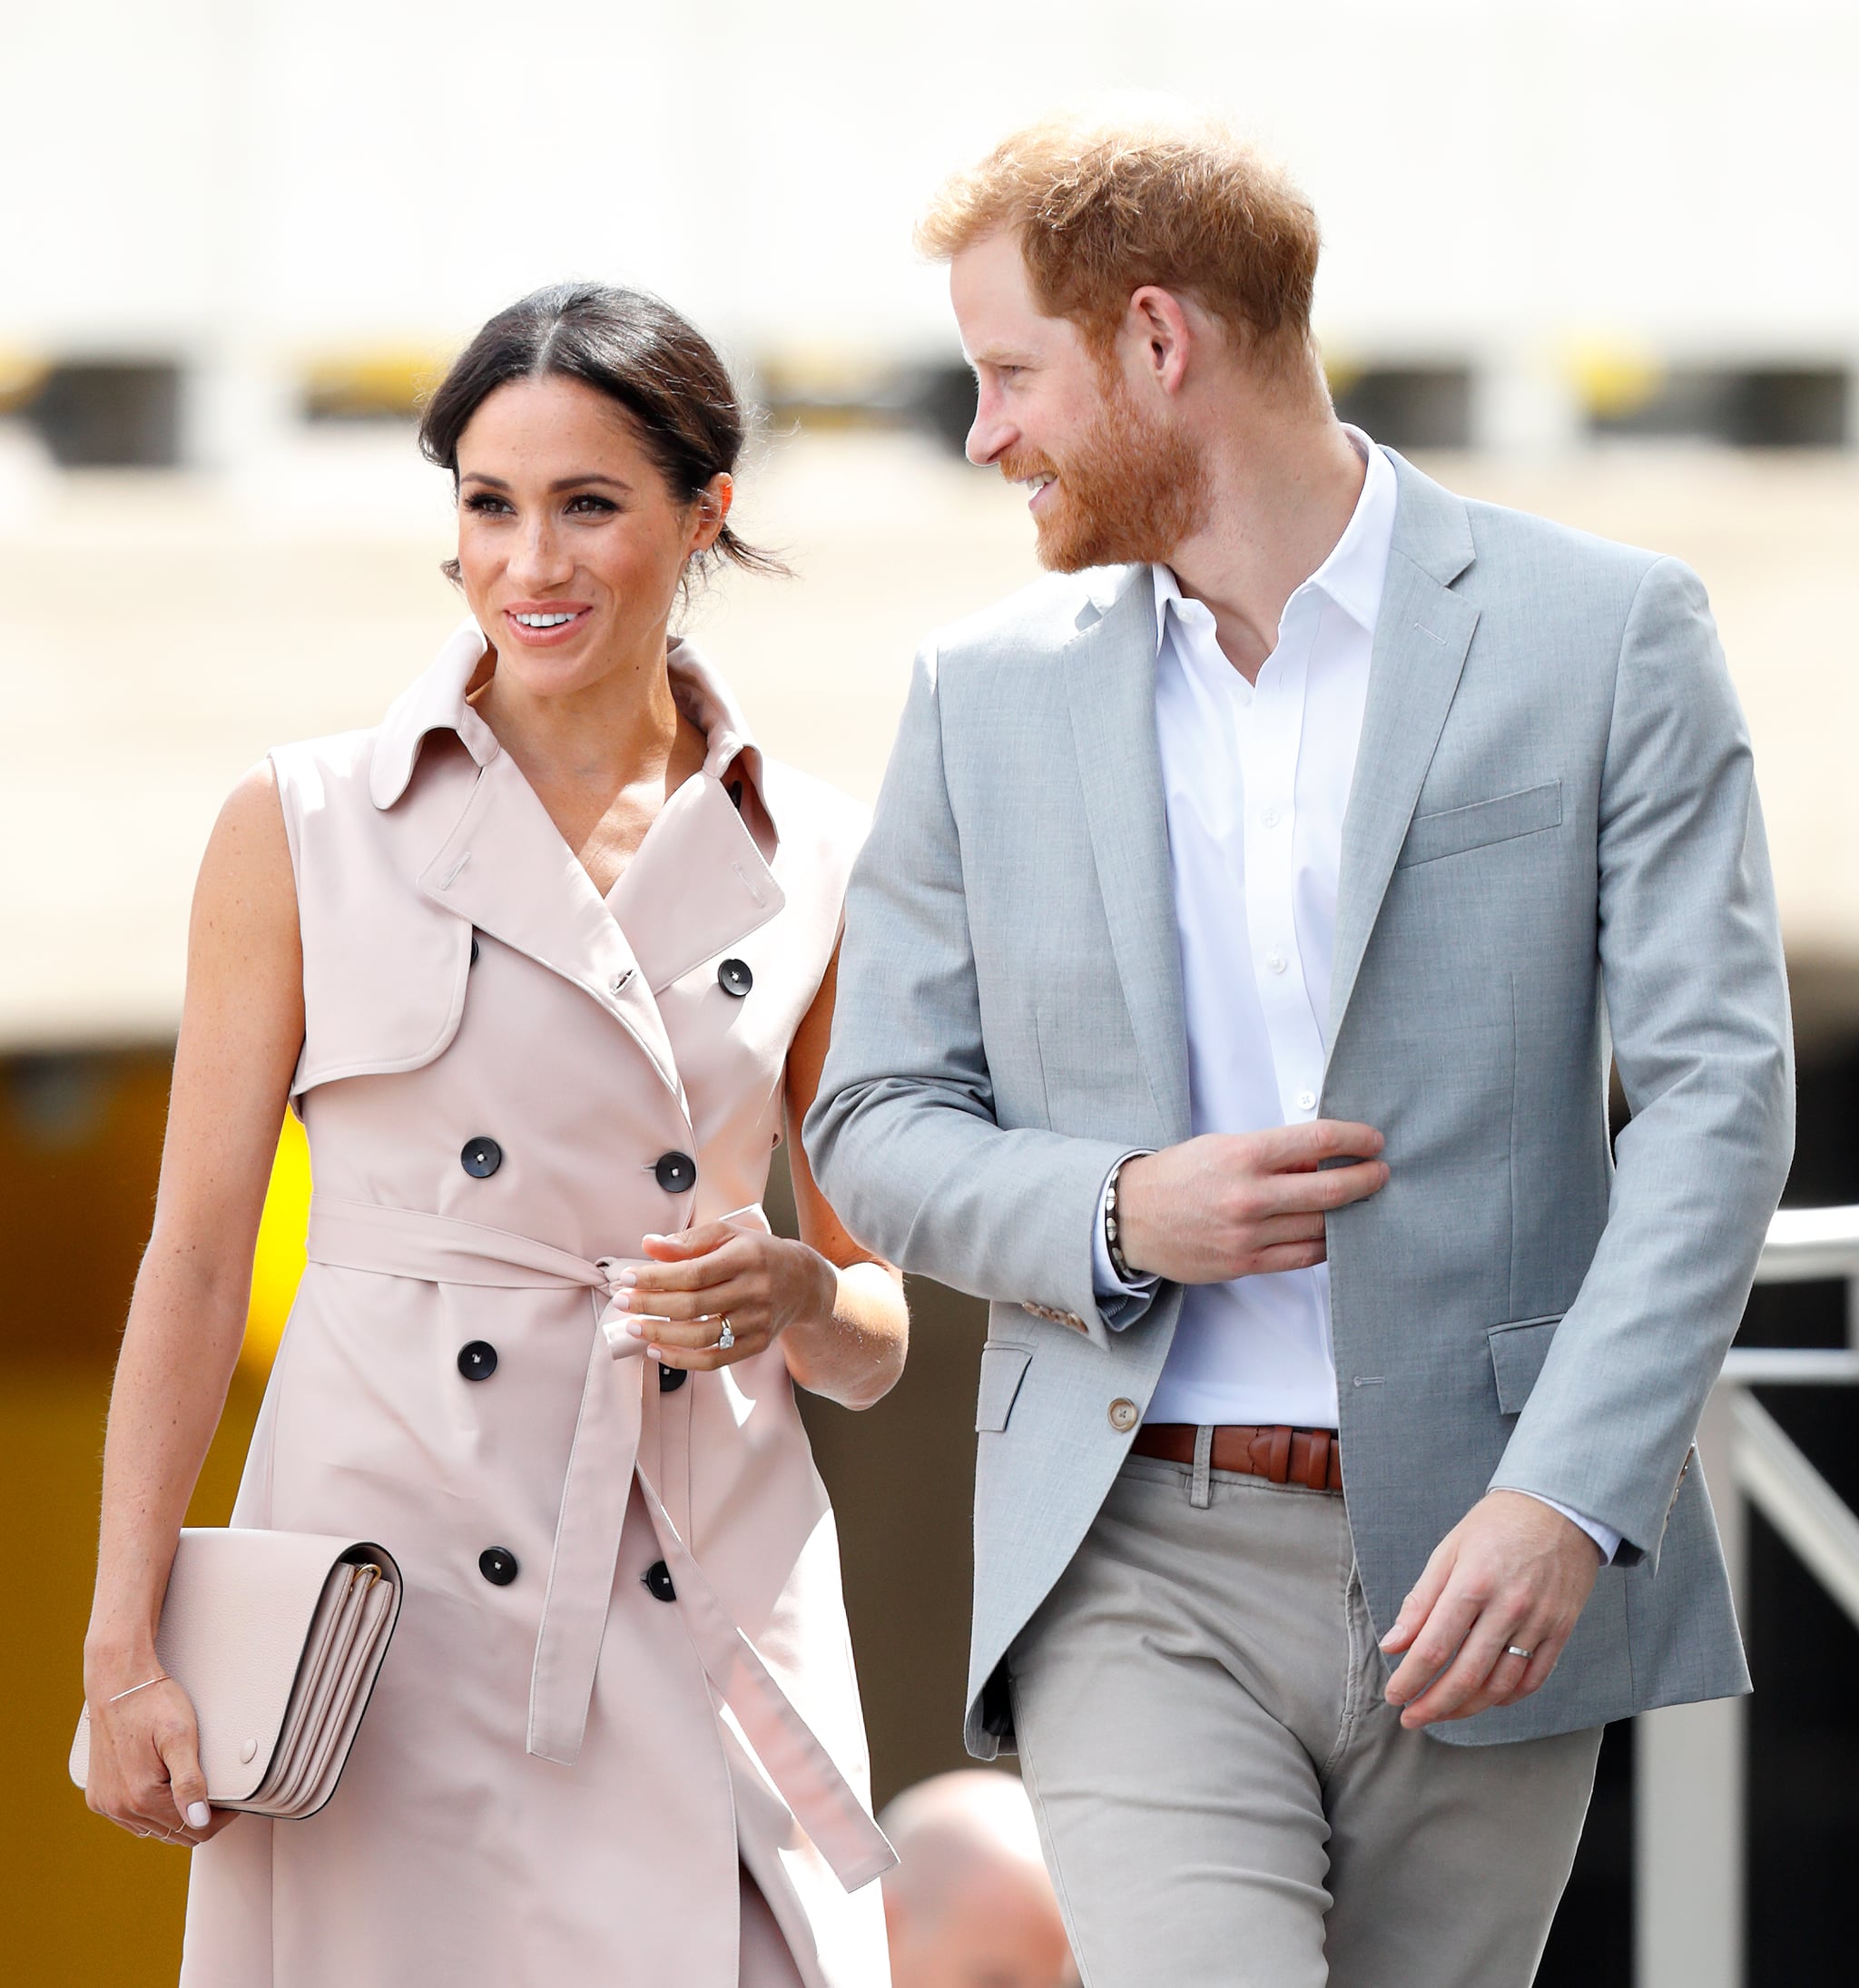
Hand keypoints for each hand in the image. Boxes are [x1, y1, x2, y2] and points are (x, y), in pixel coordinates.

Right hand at [80, 1669, 233, 1846]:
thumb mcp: (181, 1737)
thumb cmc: (153, 1704)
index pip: (193, 1829)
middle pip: (173, 1832)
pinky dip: (150, 1811)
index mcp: (142, 1797)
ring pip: (152, 1829)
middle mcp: (120, 1807)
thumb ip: (190, 1781)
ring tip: (190, 1788)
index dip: (218, 1818)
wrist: (118, 1684)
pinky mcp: (98, 1797)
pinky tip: (163, 1790)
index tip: (231, 1803)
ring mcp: (106, 1804)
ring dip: (173, 1816)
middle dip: (198, 1818)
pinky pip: (130, 1819)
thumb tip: (199, 1820)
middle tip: (215, 1794)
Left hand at [615, 1222, 836, 1371]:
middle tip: (621, 1303)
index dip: (656, 1278)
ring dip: (662, 1335)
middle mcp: (754, 1290)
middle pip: (694, 1306)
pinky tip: (658, 1350)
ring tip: (634, 1328)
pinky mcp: (757, 1344)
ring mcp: (757, 1321)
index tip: (627, 1279)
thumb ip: (688, 1240)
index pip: (693, 1272)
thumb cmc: (756, 1254)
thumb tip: (649, 1246)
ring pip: (702, 1337)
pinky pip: (716, 1359)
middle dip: (650, 1306)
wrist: (802, 1282)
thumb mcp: (728, 1235)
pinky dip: (683, 1360)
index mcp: (745, 1257)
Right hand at [1115, 1122, 1388, 1283]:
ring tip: (1359, 1202)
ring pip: (1321, 1226)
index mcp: (1243, 1155)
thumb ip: (1272, 1153)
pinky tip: (1332, 1231)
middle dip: (1366, 1179)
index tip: (1373, 1141)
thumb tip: (1319, 1159)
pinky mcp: (1245, 1263)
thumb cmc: (1176, 1176)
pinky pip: (1303, 1256)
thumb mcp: (1222, 1146)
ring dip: (1348, 1214)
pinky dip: (1324, 1243)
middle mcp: (1249, 1195)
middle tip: (1381, 1173)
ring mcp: (1248, 1233)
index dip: (1355, 1139)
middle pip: (1330, 1189)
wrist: (1130, 1218)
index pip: (1318, 1141)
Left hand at [1379, 1491, 1602, 1727]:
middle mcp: (1508, 1608)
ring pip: (1500, 1686)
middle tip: (1410, 1718)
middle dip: (1433, 1705)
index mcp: (1473, 1584)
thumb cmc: (1495, 1527)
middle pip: (1466, 1675)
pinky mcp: (1561, 1631)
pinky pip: (1533, 1679)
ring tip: (1442, 1713)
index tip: (1394, 1695)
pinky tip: (1484, 1700)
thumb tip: (1392, 1644)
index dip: (1410, 1679)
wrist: (1559, 1508)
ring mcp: (1539, 1623)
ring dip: (1467, 1708)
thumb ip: (1421, 1601)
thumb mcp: (1449, 1551)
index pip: (1434, 1647)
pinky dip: (1506, 1698)